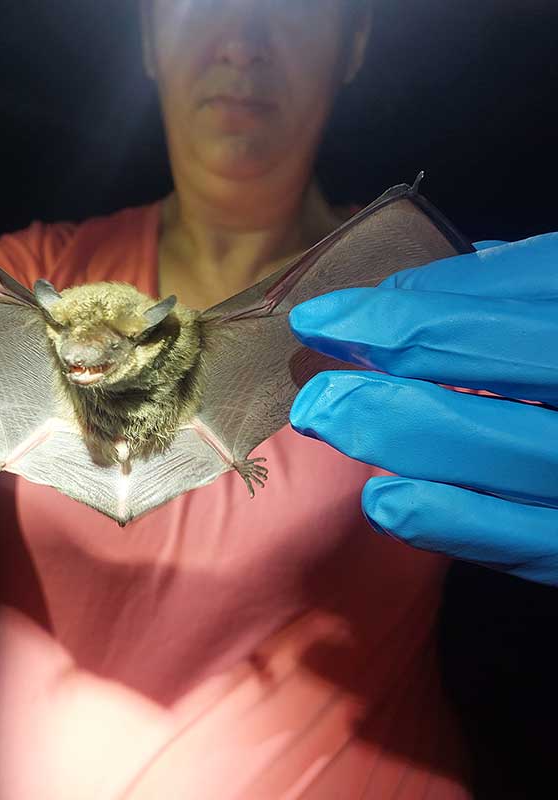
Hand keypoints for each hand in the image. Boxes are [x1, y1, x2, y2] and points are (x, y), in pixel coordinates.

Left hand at [288, 234, 557, 585]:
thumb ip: (517, 286)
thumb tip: (409, 296)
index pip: (505, 297)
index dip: (401, 309)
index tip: (323, 316)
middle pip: (507, 364)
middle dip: (396, 360)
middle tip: (314, 373)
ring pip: (516, 451)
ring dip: (405, 434)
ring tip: (325, 419)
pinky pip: (538, 542)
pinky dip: (457, 523)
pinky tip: (385, 502)